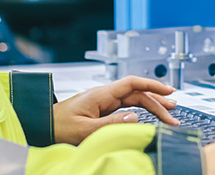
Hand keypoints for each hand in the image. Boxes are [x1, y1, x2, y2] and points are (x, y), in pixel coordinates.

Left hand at [52, 76, 178, 144]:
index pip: (132, 83)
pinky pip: (125, 108)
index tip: (169, 91)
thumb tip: (135, 118)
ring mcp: (103, 102)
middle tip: (173, 114)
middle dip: (157, 102)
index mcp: (101, 94)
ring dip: (151, 106)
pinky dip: (140, 111)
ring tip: (168, 113)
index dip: (152, 85)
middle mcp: (104, 95)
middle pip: (137, 94)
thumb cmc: (56, 126)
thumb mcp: (84, 129)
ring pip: (133, 101)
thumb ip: (110, 123)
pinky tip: (148, 116)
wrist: (41, 126)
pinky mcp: (101, 110)